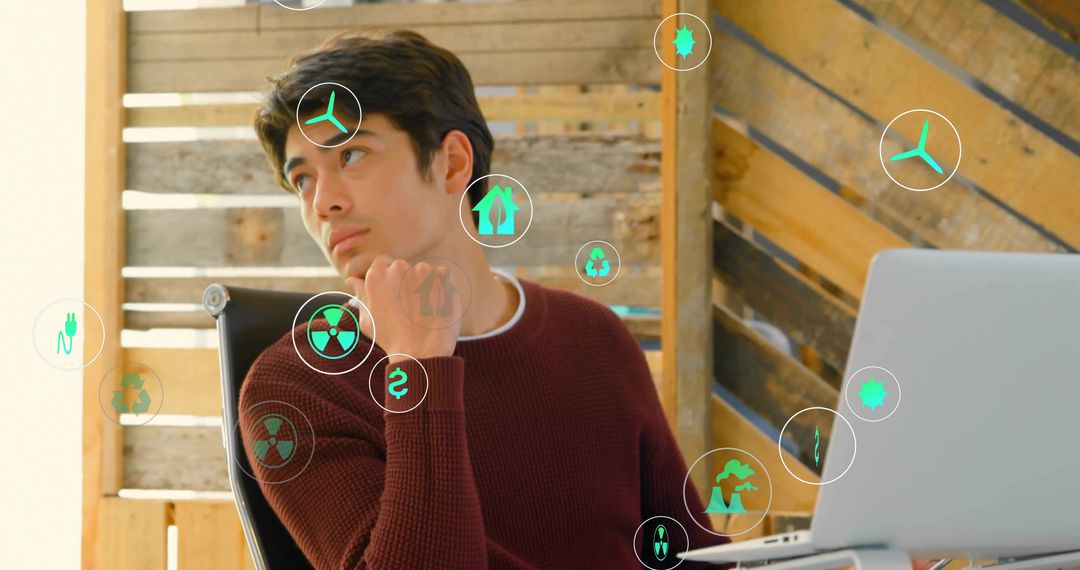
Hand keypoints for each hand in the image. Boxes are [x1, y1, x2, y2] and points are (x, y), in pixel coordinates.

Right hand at [346, 255, 461, 361]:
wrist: (420, 353)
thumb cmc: (391, 339)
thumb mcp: (368, 319)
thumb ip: (361, 295)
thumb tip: (353, 281)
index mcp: (376, 275)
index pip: (383, 263)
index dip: (391, 280)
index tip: (396, 294)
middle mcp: (398, 268)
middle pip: (404, 268)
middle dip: (407, 282)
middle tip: (410, 307)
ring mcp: (422, 270)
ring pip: (424, 272)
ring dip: (425, 285)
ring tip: (424, 310)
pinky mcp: (442, 277)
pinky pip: (443, 277)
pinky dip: (443, 288)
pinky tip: (437, 306)